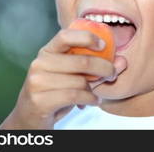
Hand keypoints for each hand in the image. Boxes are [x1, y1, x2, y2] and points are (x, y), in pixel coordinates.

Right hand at [0, 28, 125, 128]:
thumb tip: (123, 62)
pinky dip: (90, 99)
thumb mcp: (72, 76)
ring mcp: (37, 82)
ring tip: (95, 93)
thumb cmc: (55, 92)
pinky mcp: (40, 100)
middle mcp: (40, 63)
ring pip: (79, 81)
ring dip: (94, 89)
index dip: (86, 37)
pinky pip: (75, 96)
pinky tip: (93, 101)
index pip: (65, 35)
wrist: (29, 117)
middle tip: (112, 74)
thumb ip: (96, 68)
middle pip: (81, 61)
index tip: (103, 44)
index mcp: (47, 52)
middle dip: (103, 68)